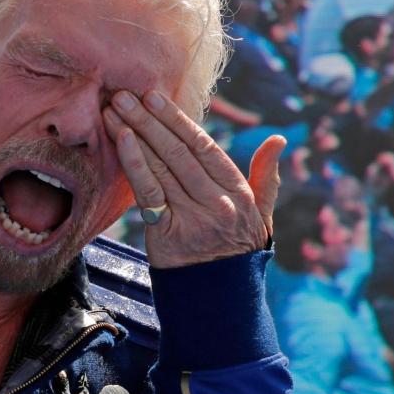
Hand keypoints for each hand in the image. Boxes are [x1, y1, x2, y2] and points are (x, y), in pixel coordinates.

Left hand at [103, 90, 285, 267]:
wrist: (220, 299)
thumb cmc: (238, 251)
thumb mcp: (261, 215)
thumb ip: (267, 177)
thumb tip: (279, 141)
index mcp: (238, 192)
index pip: (204, 147)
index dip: (178, 120)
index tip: (155, 97)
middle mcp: (217, 200)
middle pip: (178, 151)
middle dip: (149, 119)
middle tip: (124, 94)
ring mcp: (193, 216)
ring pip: (161, 165)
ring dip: (134, 133)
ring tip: (114, 109)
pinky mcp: (168, 233)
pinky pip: (149, 191)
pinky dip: (134, 162)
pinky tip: (122, 138)